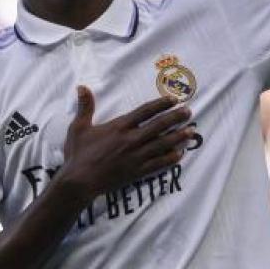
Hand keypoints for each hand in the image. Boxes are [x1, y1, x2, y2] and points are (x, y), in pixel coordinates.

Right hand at [57, 86, 194, 202]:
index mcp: (119, 127)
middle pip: (159, 125)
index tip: (174, 99)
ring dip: (178, 137)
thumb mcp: (79, 128)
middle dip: (176, 118)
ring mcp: (136, 156)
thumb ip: (85, 106)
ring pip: (163, 144)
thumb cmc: (78, 154)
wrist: (79, 182)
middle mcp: (131, 140)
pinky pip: (159, 164)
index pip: (145, 111)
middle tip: (189, 112)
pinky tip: (180, 154)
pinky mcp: (137, 172)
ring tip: (191, 131)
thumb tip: (81, 87)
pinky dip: (171, 159)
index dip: (161, 104)